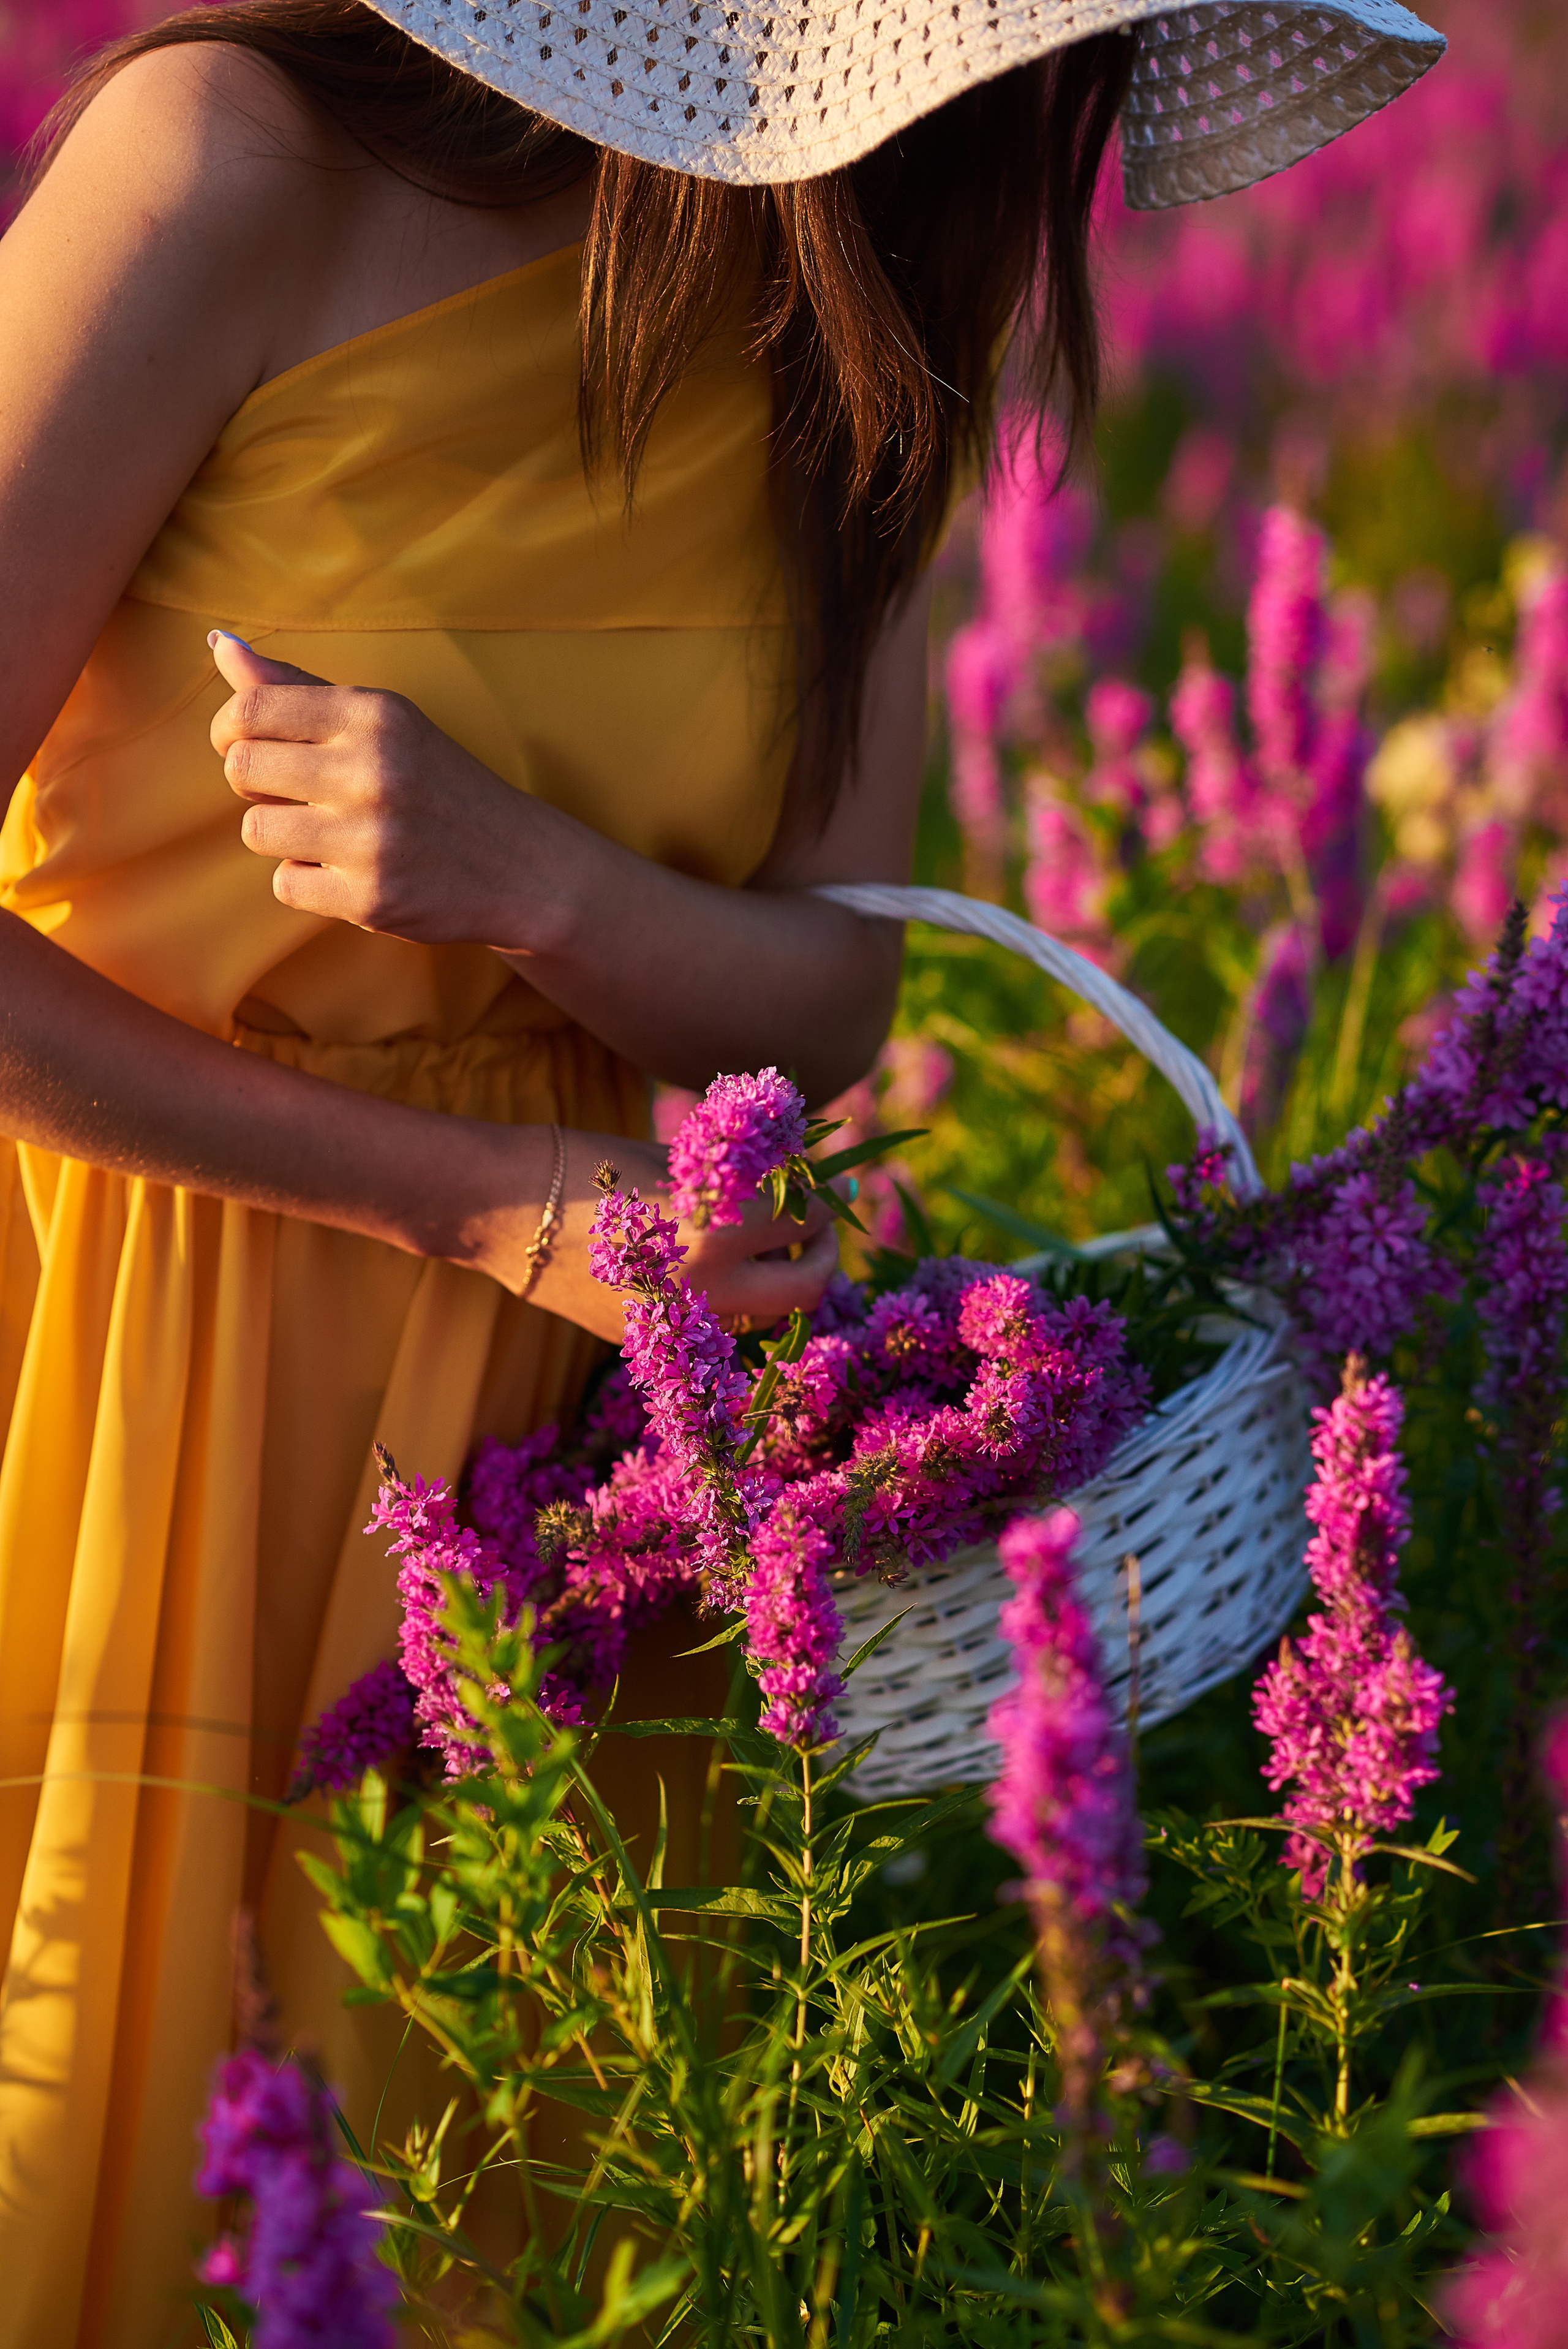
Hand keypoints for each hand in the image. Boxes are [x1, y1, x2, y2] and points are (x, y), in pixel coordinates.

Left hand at [209, 632, 560, 946]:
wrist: (521, 867)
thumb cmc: (436, 784)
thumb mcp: (382, 721)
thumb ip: (298, 686)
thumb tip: (221, 644)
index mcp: (373, 714)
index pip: (249, 709)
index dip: (230, 730)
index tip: (245, 744)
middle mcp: (372, 771)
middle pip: (242, 769)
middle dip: (254, 782)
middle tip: (293, 791)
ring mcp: (370, 838)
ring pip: (256, 830)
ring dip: (280, 834)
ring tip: (326, 833)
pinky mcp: (370, 897)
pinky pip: (285, 884)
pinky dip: (307, 881)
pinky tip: (348, 871)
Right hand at [462, 1127, 838, 1345]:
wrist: (506, 1210)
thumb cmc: (592, 1163)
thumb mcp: (677, 1161)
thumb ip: (743, 1179)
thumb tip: (806, 1184)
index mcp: (718, 1229)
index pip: (808, 1220)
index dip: (825, 1201)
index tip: (830, 1188)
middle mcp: (708, 1288)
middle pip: (807, 1289)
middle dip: (822, 1256)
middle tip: (815, 1230)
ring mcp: (679, 1325)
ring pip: (767, 1317)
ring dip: (779, 1283)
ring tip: (765, 1247)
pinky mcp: (651, 1343)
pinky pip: (716, 1327)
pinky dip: (730, 1300)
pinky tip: (710, 1267)